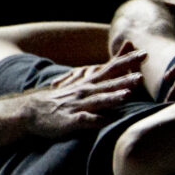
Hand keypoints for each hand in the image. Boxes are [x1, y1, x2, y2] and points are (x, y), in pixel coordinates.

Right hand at [20, 47, 147, 137]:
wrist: (30, 110)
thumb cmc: (62, 98)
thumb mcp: (82, 82)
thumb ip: (103, 73)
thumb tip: (121, 59)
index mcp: (89, 82)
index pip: (111, 68)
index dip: (128, 61)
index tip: (145, 53)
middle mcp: (85, 91)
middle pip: (108, 84)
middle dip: (125, 80)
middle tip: (142, 77)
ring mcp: (77, 105)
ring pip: (98, 100)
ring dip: (112, 98)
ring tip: (127, 95)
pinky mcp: (70, 121)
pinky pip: (85, 120)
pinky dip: (96, 120)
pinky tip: (107, 121)